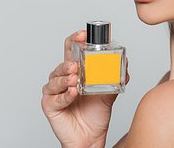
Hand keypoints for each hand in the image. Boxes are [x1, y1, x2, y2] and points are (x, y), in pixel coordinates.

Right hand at [41, 30, 128, 147]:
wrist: (91, 138)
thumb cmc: (96, 114)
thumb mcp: (109, 93)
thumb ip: (114, 77)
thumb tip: (124, 62)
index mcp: (75, 71)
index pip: (71, 49)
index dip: (75, 40)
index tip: (82, 35)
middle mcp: (62, 78)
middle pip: (61, 64)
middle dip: (68, 62)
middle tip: (76, 64)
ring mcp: (54, 92)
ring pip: (54, 79)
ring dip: (64, 78)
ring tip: (74, 78)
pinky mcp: (50, 106)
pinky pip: (54, 98)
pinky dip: (64, 95)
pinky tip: (72, 93)